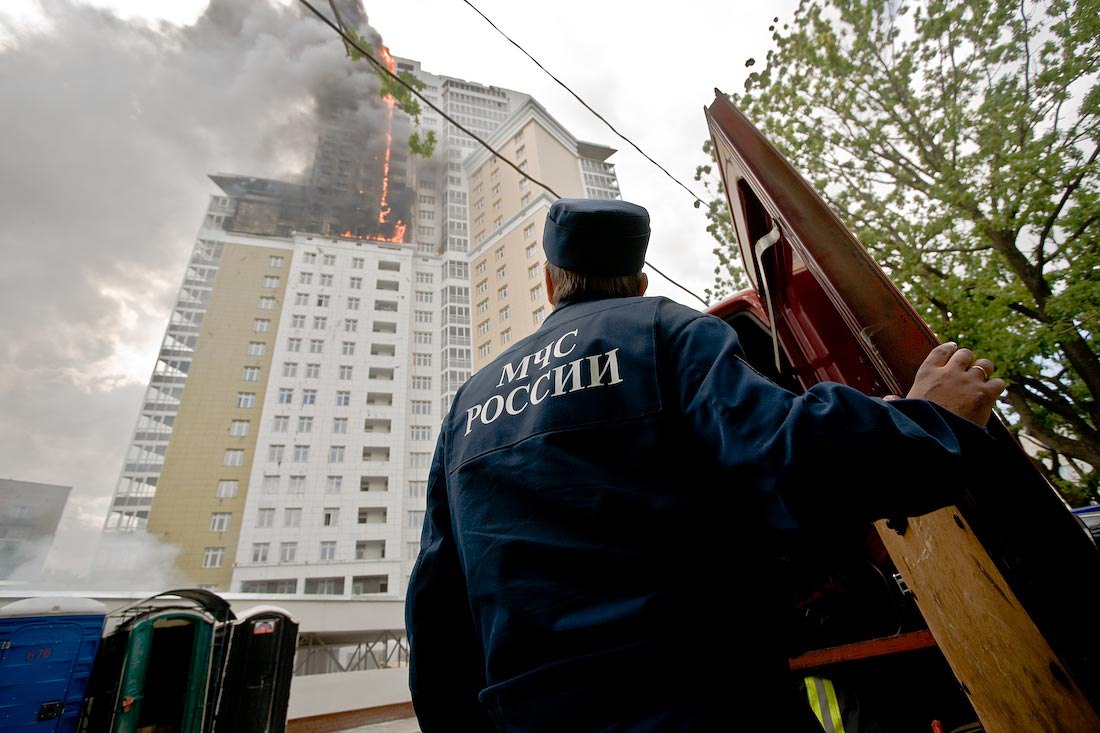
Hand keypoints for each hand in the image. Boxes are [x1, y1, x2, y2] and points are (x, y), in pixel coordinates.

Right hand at [885, 342, 1005, 425]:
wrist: (935, 436)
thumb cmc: (917, 422)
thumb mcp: (904, 408)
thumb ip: (897, 400)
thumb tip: (888, 399)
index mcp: (927, 373)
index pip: (941, 351)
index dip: (949, 348)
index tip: (954, 347)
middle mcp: (949, 372)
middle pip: (965, 354)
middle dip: (969, 359)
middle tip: (971, 367)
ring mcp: (968, 382)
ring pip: (985, 364)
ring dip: (985, 370)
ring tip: (984, 377)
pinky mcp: (984, 394)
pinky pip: (998, 382)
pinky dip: (997, 387)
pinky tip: (993, 393)